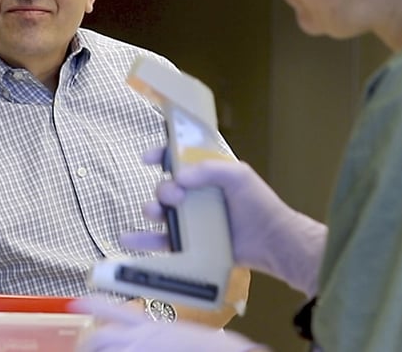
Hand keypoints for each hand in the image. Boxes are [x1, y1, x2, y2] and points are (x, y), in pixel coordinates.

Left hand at [73, 298, 266, 351]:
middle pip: (101, 336)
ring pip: (105, 348)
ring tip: (90, 351)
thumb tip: (150, 340)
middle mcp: (142, 338)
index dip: (92, 304)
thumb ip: (158, 334)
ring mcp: (142, 351)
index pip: (113, 309)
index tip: (75, 302)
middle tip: (82, 345)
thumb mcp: (179, 333)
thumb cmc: (208, 348)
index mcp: (151, 325)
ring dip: (97, 350)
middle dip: (88, 342)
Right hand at [122, 149, 326, 295]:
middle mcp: (196, 197)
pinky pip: (162, 241)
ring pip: (160, 212)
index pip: (178, 161)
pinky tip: (129, 238)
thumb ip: (208, 169)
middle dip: (164, 188)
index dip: (161, 156)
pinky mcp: (190, 244)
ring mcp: (192, 221)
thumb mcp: (238, 175)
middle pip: (166, 187)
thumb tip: (178, 177)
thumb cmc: (259, 205)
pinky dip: (143, 240)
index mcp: (207, 176)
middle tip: (176, 196)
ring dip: (152, 209)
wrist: (272, 241)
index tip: (148, 158)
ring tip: (158, 212)